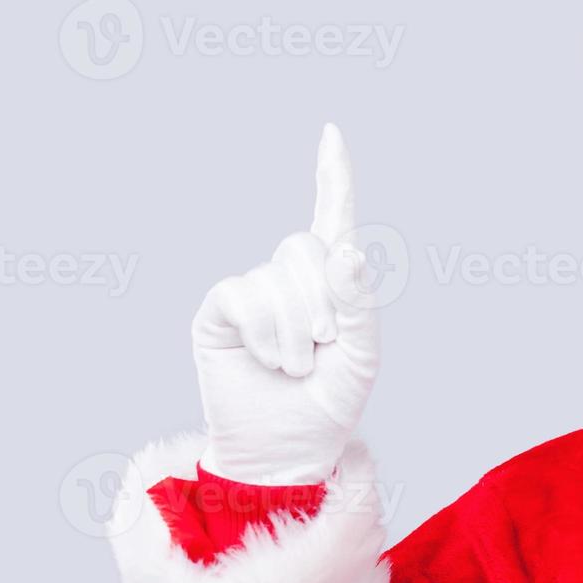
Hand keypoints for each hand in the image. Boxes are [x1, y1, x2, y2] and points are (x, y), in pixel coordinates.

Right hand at [191, 124, 378, 483]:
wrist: (288, 448)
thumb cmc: (330, 402)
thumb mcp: (363, 356)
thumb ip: (361, 304)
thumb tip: (348, 252)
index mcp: (332, 281)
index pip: (332, 216)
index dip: (332, 176)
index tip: (331, 133)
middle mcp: (288, 277)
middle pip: (305, 245)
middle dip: (324, 301)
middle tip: (324, 346)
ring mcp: (251, 291)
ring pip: (276, 276)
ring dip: (296, 329)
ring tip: (296, 365)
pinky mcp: (219, 311)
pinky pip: (243, 295)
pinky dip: (265, 331)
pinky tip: (268, 359)